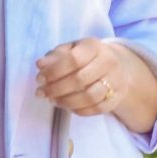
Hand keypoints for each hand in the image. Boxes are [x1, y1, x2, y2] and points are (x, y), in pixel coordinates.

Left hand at [34, 37, 156, 136]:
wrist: (116, 66)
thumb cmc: (87, 57)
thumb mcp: (71, 49)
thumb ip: (55, 56)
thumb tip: (40, 65)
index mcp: (94, 46)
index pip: (73, 59)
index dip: (53, 71)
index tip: (39, 79)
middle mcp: (108, 62)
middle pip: (80, 80)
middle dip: (56, 89)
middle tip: (41, 93)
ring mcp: (115, 81)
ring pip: (90, 97)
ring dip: (66, 102)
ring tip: (52, 100)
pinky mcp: (117, 97)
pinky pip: (97, 109)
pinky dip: (79, 110)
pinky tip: (67, 106)